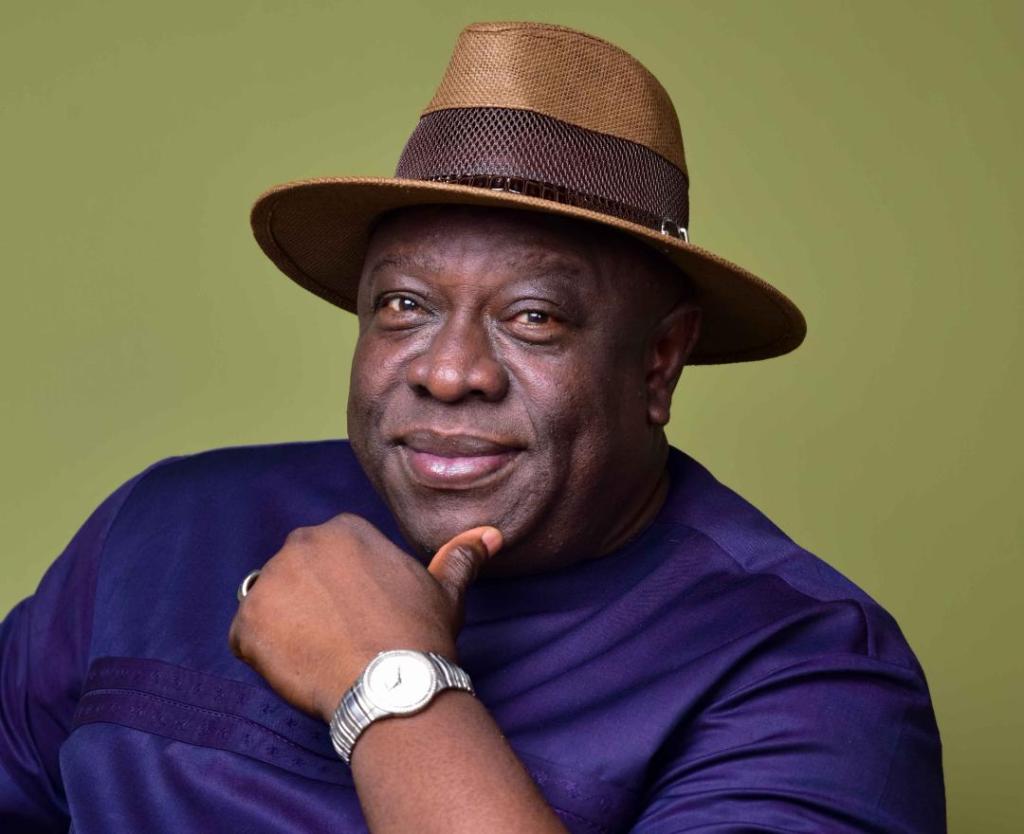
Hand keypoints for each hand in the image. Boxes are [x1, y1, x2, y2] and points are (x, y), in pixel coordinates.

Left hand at [228, 513, 501, 721]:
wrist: (393, 682)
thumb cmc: (419, 633)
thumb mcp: (444, 590)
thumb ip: (459, 556)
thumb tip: (489, 533)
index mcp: (343, 530)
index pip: (327, 557)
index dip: (342, 591)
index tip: (359, 616)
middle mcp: (300, 544)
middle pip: (294, 576)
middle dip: (309, 603)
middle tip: (339, 638)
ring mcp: (269, 582)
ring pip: (269, 605)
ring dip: (286, 627)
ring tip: (321, 655)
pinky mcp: (248, 623)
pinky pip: (245, 638)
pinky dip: (263, 655)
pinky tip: (300, 668)